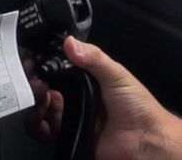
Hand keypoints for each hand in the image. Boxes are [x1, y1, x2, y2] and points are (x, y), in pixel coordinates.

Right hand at [24, 36, 181, 159]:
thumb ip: (94, 58)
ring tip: (40, 99)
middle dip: (38, 87)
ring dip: (37, 105)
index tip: (37, 64)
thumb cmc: (138, 106)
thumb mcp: (117, 74)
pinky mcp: (71, 137)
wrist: (145, 140)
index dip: (49, 68)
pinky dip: (40, 126)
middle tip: (36, 83)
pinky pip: (49, 133)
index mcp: (90, 82)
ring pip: (45, 111)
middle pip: (49, 91)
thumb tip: (70, 42)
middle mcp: (80, 100)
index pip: (62, 72)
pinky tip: (42, 117)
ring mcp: (74, 119)